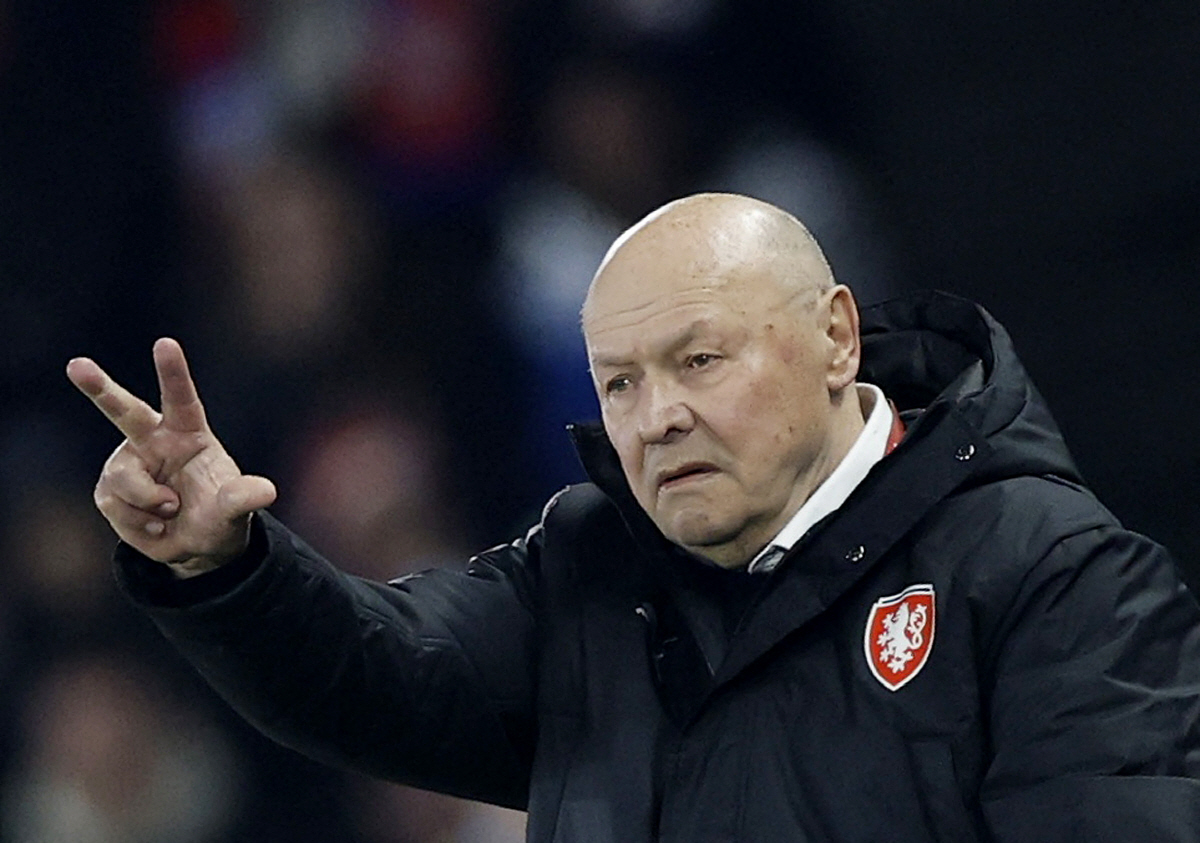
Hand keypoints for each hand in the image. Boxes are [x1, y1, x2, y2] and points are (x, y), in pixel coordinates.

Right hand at [66, 338, 276, 576]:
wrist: (197, 546)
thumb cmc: (219, 515)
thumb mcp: (235, 509)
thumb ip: (244, 497)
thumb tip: (267, 491)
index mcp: (188, 432)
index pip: (181, 398)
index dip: (173, 372)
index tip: (165, 343)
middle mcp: (154, 441)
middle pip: (125, 411)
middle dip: (99, 388)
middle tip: (76, 366)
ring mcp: (129, 464)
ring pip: (124, 478)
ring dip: (149, 502)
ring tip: (171, 512)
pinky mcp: (110, 491)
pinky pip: (117, 505)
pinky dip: (139, 524)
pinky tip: (156, 527)